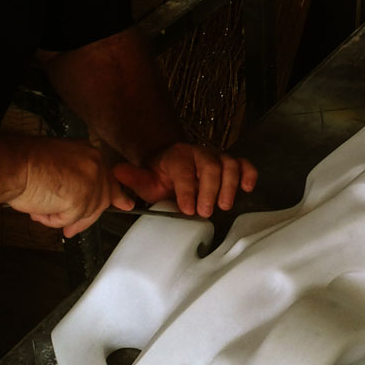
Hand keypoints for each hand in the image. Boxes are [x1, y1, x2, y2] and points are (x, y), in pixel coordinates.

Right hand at [9, 137, 133, 237]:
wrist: (11, 164)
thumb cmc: (23, 163)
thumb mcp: (56, 164)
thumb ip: (72, 177)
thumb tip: (75, 203)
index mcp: (88, 154)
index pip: (108, 178)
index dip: (115, 195)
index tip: (125, 204)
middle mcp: (95, 165)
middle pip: (101, 199)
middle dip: (84, 218)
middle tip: (71, 231)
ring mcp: (91, 182)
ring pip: (84, 213)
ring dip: (59, 215)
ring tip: (40, 205)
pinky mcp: (81, 200)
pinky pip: (68, 220)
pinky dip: (51, 219)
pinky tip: (40, 207)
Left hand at [112, 142, 257, 216]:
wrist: (174, 167)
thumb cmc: (161, 178)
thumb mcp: (145, 180)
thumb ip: (133, 178)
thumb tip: (117, 172)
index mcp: (177, 156)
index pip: (184, 169)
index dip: (187, 189)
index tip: (187, 209)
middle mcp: (199, 153)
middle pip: (211, 165)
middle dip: (210, 189)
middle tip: (206, 211)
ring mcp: (217, 157)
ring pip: (229, 164)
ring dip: (229, 185)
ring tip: (224, 205)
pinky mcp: (231, 164)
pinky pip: (244, 164)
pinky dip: (248, 174)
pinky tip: (247, 188)